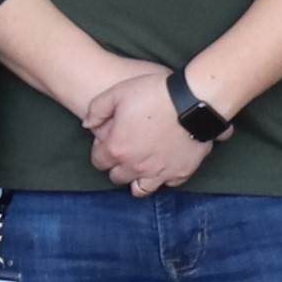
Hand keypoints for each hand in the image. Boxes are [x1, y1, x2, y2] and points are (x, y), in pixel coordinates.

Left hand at [81, 71, 206, 194]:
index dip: (101, 149)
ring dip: (137, 178)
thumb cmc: (154, 93)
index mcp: (117, 149)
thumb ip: (96, 110)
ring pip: (140, 189)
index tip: (110, 138)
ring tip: (141, 163)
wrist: (194, 100)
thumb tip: (87, 125)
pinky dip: (164, 177)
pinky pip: (168, 184)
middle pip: (117, 177)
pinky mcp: (180, 173)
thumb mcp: (117, 92)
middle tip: (126, 148)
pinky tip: (164, 163)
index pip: (98, 162)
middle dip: (117, 165)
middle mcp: (135, 167)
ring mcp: (159, 173)